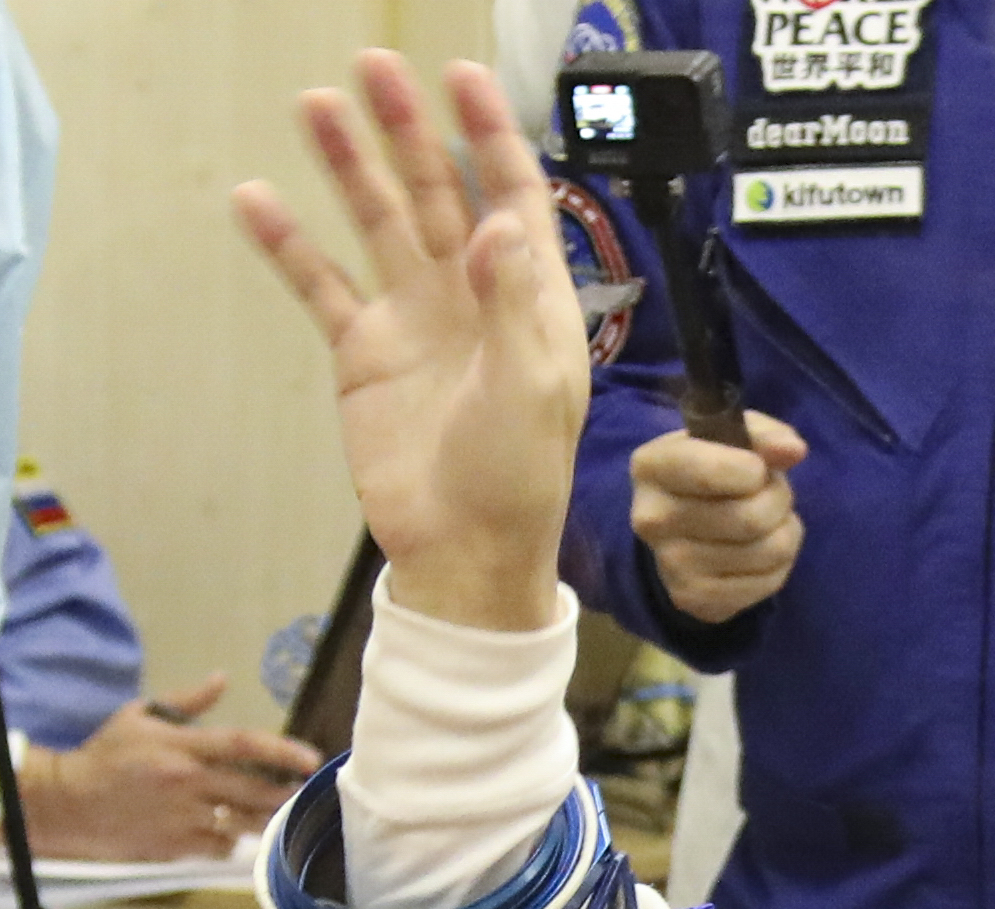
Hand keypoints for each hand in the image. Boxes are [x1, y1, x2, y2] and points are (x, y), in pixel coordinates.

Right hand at [21, 697, 324, 861]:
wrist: (66, 801)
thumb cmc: (106, 755)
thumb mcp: (139, 717)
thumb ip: (186, 701)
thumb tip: (221, 678)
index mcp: (181, 747)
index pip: (244, 746)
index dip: (283, 752)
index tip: (311, 759)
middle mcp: (187, 782)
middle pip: (256, 790)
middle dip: (285, 792)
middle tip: (298, 789)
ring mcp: (183, 817)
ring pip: (245, 823)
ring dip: (264, 818)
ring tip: (270, 810)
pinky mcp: (176, 846)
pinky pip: (222, 846)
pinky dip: (232, 841)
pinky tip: (228, 832)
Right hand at [232, 53, 586, 631]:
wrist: (462, 547)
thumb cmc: (518, 476)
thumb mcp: (532, 389)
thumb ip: (514, 304)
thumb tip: (499, 223)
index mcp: (530, 301)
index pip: (512, 198)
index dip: (491, 136)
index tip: (463, 78)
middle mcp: (472, 297)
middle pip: (437, 193)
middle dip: (409, 131)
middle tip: (373, 68)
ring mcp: (414, 319)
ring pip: (377, 223)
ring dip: (349, 166)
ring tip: (315, 103)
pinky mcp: (363, 351)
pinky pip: (321, 284)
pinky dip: (289, 243)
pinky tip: (256, 197)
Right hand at [634, 411, 807, 623]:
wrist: (683, 530)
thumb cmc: (714, 471)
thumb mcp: (732, 438)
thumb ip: (764, 434)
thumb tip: (794, 450)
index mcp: (650, 466)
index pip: (709, 470)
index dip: (753, 469)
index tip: (757, 467)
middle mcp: (651, 518)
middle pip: (751, 516)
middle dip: (778, 500)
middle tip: (770, 494)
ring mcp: (670, 564)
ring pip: (768, 550)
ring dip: (784, 531)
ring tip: (769, 521)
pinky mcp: (694, 598)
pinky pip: (769, 582)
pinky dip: (779, 564)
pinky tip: (759, 553)